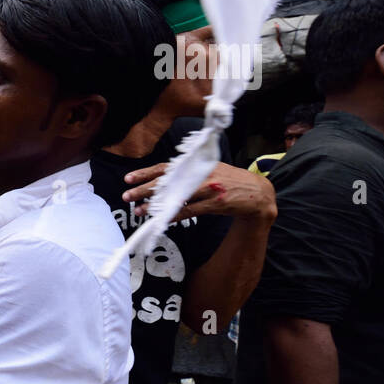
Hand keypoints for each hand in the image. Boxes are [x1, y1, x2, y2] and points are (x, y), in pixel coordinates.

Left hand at [122, 162, 276, 221]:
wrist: (257, 193)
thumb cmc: (229, 180)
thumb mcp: (210, 167)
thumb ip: (189, 169)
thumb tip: (163, 176)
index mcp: (197, 163)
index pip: (166, 167)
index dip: (145, 173)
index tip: (128, 178)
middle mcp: (200, 174)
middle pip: (166, 182)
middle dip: (144, 189)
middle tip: (126, 196)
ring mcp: (208, 189)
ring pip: (175, 198)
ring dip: (156, 206)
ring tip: (138, 211)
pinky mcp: (214, 204)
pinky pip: (189, 211)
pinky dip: (173, 216)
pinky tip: (160, 220)